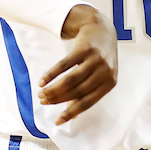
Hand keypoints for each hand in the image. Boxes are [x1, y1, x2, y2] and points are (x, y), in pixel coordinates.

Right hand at [40, 5, 117, 124]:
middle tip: (43, 102)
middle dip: (57, 99)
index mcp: (110, 82)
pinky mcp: (84, 48)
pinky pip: (64, 65)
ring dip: (53, 89)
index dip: (71, 113)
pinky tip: (42, 81)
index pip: (88, 102)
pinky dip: (51, 74)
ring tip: (41, 93)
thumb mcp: (100, 75)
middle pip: (77, 91)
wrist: (101, 29)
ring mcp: (95, 59)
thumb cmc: (100, 57)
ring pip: (70, 80)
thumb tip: (72, 114)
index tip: (57, 121)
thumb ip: (88, 93)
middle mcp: (104, 72)